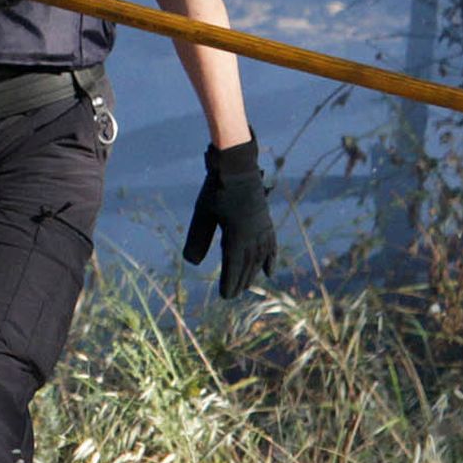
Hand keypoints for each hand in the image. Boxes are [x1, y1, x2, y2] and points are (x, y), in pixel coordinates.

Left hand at [183, 138, 275, 298]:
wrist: (238, 166)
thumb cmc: (217, 189)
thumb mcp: (203, 213)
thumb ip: (197, 238)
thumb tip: (191, 263)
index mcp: (237, 235)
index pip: (233, 265)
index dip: (229, 282)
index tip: (225, 296)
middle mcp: (253, 235)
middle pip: (247, 265)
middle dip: (240, 281)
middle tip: (232, 295)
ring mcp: (262, 228)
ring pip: (259, 257)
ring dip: (253, 273)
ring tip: (247, 285)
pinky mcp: (266, 221)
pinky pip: (271, 245)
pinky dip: (270, 259)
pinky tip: (269, 272)